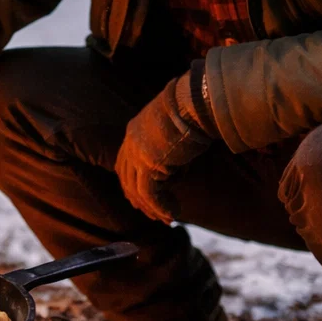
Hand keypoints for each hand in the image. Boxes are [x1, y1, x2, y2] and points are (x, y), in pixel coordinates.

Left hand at [115, 72, 214, 223]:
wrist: (196, 101)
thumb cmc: (194, 109)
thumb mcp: (176, 129)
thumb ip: (169, 148)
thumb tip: (180, 166)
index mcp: (134, 131)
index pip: (125, 164)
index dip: (134, 184)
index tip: (146, 200)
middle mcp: (130, 142)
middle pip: (127, 180)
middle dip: (140, 201)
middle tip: (157, 216)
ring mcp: (136, 153)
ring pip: (138, 191)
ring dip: (153, 208)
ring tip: (168, 219)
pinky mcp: (147, 164)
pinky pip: (150, 194)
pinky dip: (162, 207)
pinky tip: (174, 214)